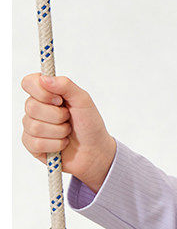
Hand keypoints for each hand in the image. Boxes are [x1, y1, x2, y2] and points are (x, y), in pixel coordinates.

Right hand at [20, 73, 116, 192]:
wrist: (95, 150)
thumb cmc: (89, 123)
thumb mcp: (83, 100)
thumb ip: (66, 85)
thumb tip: (44, 78)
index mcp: (46, 93)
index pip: (28, 83)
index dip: (42, 92)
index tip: (60, 100)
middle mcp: (35, 108)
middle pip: (31, 107)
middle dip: (57, 116)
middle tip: (69, 119)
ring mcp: (31, 127)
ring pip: (34, 126)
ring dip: (59, 131)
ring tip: (68, 132)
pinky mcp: (32, 145)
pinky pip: (36, 143)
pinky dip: (56, 144)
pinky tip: (63, 143)